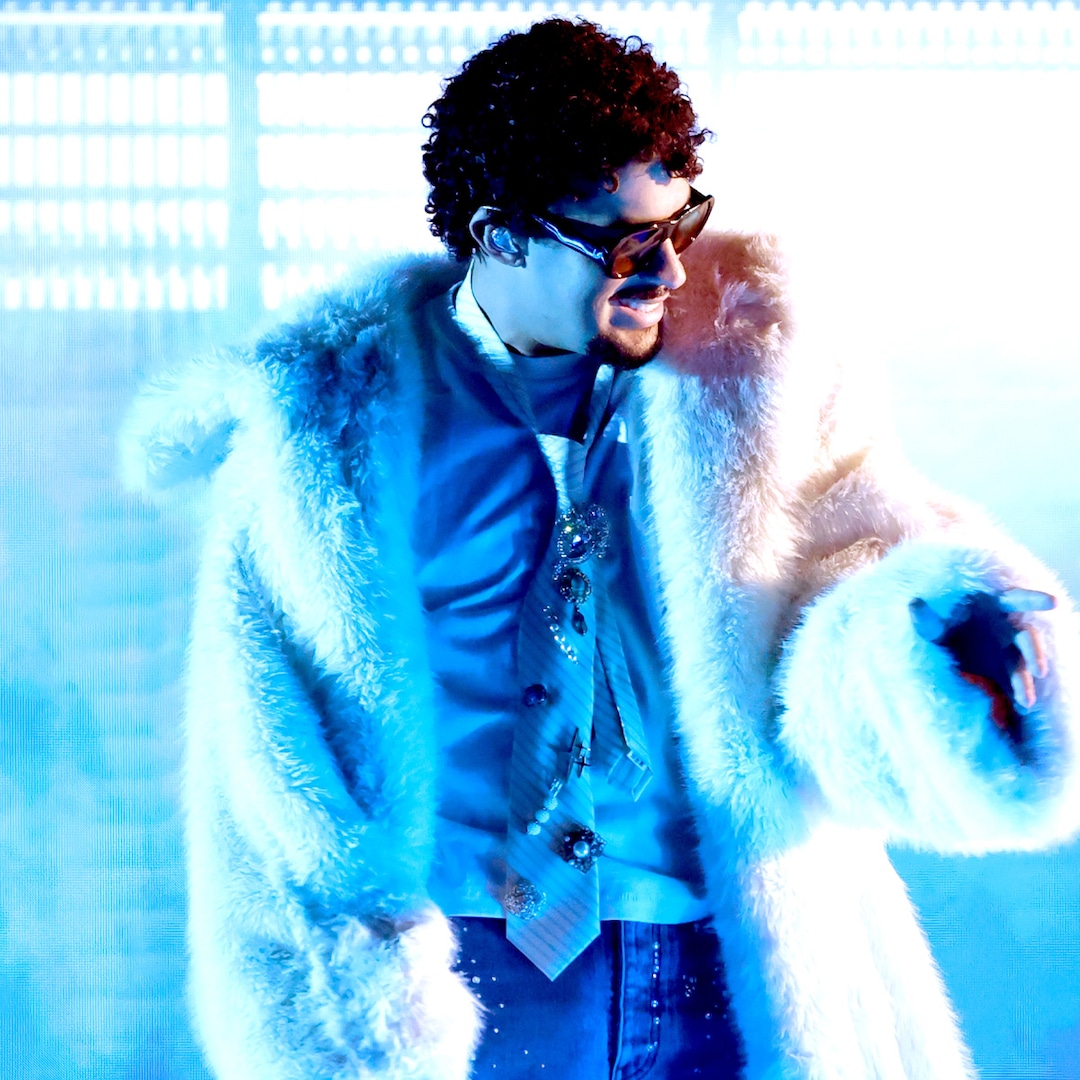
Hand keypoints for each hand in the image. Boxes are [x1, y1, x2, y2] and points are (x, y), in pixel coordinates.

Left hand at [910, 588, 1054, 745]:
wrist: (936, 650)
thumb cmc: (937, 628)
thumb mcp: (929, 625)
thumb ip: (926, 619)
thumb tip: (914, 605)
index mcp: (992, 607)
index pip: (1014, 599)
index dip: (1032, 599)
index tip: (1051, 602)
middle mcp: (1005, 628)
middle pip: (1027, 637)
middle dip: (1035, 652)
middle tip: (1037, 669)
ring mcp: (1007, 650)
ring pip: (1023, 664)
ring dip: (1025, 681)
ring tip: (1025, 701)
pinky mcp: (1005, 670)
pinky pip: (1015, 681)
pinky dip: (1018, 692)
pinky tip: (1020, 705)